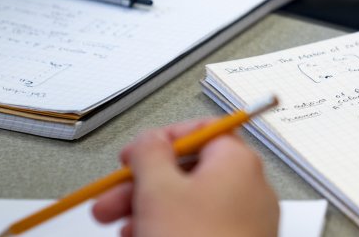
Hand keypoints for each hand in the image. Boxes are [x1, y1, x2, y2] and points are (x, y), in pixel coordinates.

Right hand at [92, 120, 279, 236]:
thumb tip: (149, 139)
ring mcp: (247, 218)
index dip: (162, 140)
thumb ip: (149, 154)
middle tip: (110, 201)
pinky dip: (170, 229)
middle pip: (188, 172)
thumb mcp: (158, 189)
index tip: (133, 155)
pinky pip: (200, 227)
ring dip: (149, 212)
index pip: (201, 131)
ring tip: (121, 230)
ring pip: (189, 204)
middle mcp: (249, 186)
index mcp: (237, 161)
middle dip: (142, 185)